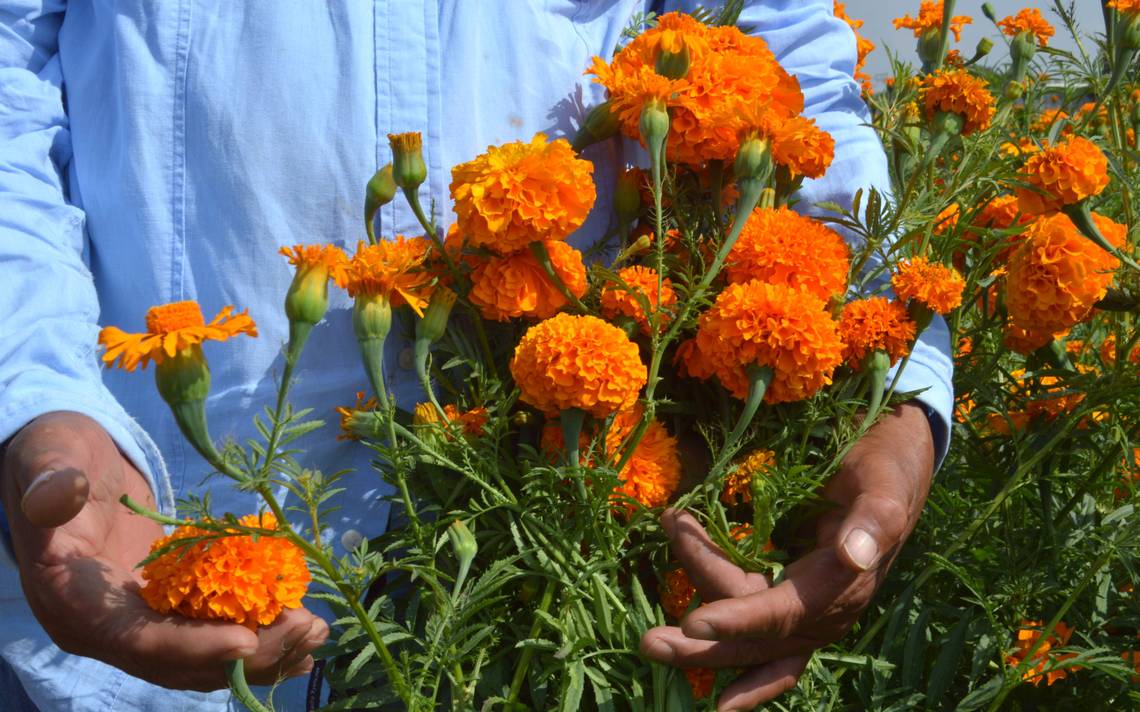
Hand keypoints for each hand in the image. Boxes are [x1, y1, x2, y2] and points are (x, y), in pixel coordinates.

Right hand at [1, 411, 328, 690]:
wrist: (63, 464)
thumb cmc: (56, 455)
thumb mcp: (50, 456)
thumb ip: (52, 480)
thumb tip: (58, 495)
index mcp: (73, 604)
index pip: (137, 642)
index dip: (192, 646)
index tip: (248, 641)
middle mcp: (107, 628)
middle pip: (181, 662)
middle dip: (248, 654)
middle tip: (307, 631)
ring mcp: (138, 622)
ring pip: (204, 657)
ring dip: (263, 652)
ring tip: (315, 632)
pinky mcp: (166, 609)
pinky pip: (213, 634)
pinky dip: (257, 635)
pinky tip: (300, 631)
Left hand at [640, 403, 934, 710]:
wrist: (900, 468)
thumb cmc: (887, 469)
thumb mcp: (884, 485)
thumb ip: (874, 520)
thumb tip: (853, 554)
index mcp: (842, 585)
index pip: (779, 612)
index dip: (736, 619)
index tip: (691, 621)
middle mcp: (825, 612)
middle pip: (756, 640)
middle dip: (703, 646)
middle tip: (648, 643)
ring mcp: (812, 614)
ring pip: (751, 643)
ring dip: (704, 646)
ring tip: (649, 640)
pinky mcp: (799, 605)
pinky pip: (768, 648)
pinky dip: (740, 667)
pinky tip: (714, 691)